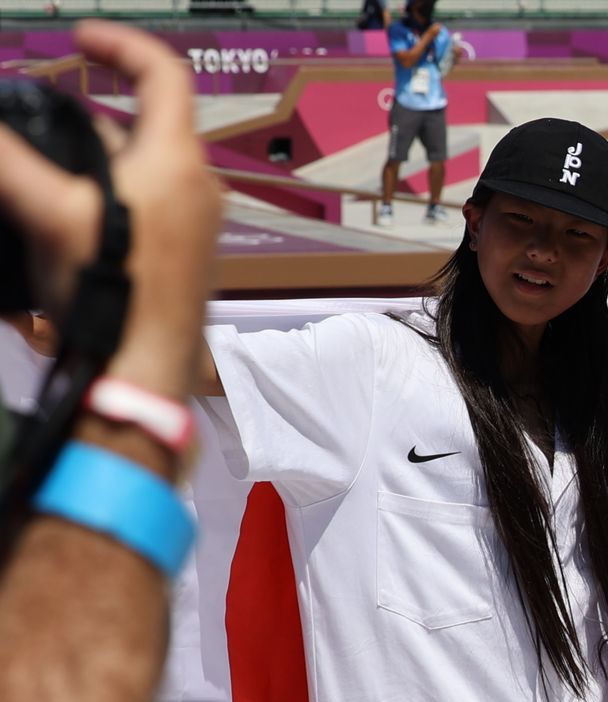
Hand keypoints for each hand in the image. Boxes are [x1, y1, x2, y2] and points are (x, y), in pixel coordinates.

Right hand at [0, 21, 218, 401]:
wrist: (142, 366)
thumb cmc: (112, 290)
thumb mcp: (48, 209)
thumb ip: (12, 159)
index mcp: (177, 160)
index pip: (164, 74)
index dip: (122, 45)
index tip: (86, 39)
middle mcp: (199, 187)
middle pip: (145, 127)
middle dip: (91, 120)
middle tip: (45, 126)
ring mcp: (197, 224)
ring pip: (142, 171)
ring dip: (96, 164)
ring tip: (48, 179)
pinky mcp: (187, 257)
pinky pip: (149, 209)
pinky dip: (110, 199)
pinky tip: (71, 221)